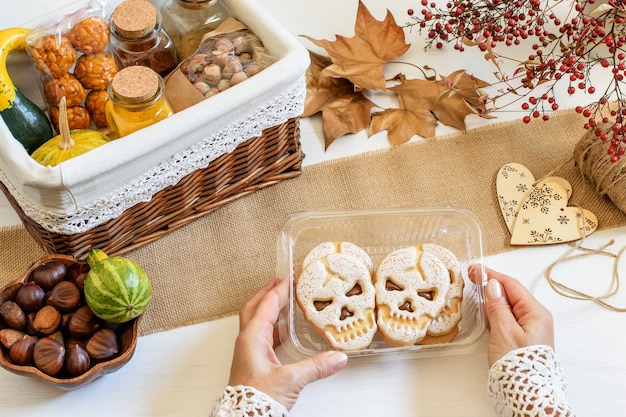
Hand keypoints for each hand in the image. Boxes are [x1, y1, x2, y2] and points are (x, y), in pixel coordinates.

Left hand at [228, 278, 347, 409]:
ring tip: (283, 302)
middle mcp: (247, 341)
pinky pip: (261, 336)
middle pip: (255, 308)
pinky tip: (283, 332)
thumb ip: (315, 366)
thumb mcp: (290, 380)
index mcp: (252, 337)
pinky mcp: (253, 363)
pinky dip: (272, 327)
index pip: (267, 304)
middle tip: (281, 282)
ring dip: (268, 308)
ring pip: (256, 321)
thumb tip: (336, 357)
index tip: (290, 278)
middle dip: (268, 293)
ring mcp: (248, 352)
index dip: (279, 289)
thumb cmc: (256, 400)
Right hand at [470, 265, 554, 366]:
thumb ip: (497, 306)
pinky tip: (486, 310)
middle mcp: (536, 319)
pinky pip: (510, 318)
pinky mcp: (524, 339)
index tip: (476, 269)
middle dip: (492, 284)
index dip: (492, 275)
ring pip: (510, 306)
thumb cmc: (519, 365)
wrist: (529, 395)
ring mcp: (531, 329)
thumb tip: (493, 285)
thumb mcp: (504, 331)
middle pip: (512, 294)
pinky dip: (496, 311)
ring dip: (493, 297)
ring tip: (476, 289)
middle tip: (473, 276)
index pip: (512, 286)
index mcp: (536, 313)